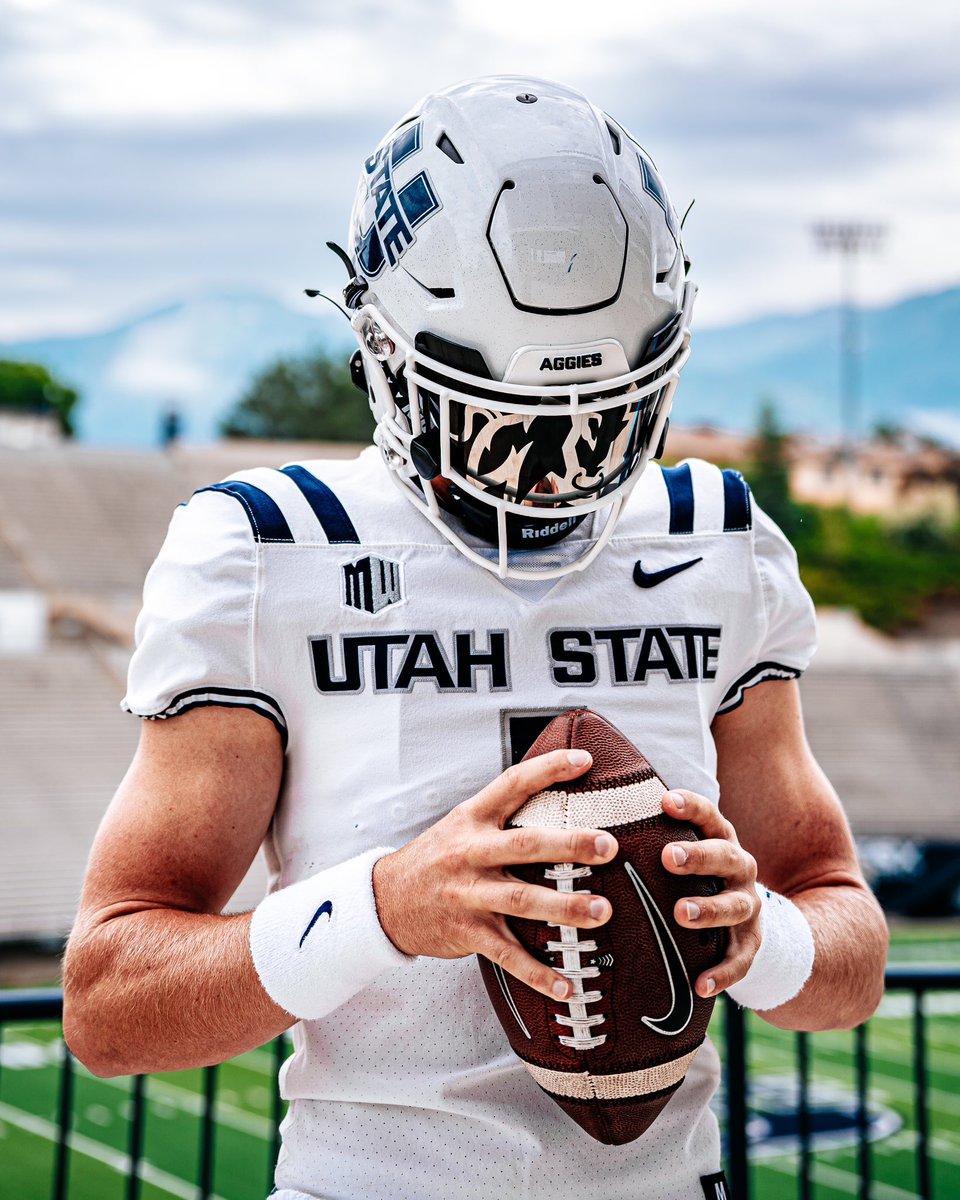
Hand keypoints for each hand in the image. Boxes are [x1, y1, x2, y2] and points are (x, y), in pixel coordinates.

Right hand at [373, 749, 619, 1001]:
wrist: (385, 900)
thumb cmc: (437, 858)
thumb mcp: (461, 824)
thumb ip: (501, 813)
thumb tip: (558, 795)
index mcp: (472, 819)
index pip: (512, 784)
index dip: (548, 769)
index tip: (584, 760)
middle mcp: (470, 853)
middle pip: (524, 845)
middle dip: (568, 845)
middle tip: (608, 846)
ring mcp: (468, 894)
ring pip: (520, 900)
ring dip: (564, 908)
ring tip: (602, 912)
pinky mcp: (467, 932)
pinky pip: (507, 955)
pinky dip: (537, 973)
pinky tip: (566, 985)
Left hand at [660, 790, 760, 997]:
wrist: (745, 917)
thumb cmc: (692, 875)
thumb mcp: (680, 851)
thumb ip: (649, 835)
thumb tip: (590, 813)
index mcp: (720, 839)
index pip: (709, 816)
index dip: (691, 806)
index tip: (665, 800)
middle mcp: (738, 868)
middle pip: (726, 857)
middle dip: (698, 857)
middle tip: (668, 857)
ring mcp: (747, 905)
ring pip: (734, 906)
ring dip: (708, 909)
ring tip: (680, 914)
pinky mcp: (750, 942)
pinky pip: (740, 960)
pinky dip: (722, 973)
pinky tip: (699, 984)